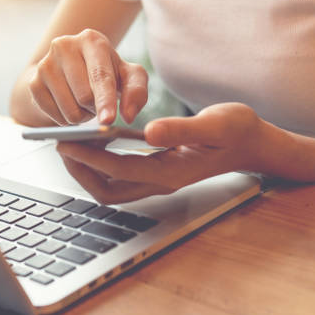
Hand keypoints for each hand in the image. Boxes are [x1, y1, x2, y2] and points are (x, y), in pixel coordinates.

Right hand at [28, 29, 148, 124]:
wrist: (71, 70)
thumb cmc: (106, 72)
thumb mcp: (128, 76)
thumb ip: (136, 92)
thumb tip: (128, 116)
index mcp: (91, 39)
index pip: (100, 76)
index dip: (105, 101)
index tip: (108, 121)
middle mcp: (64, 45)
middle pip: (84, 96)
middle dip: (95, 108)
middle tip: (97, 102)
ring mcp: (45, 64)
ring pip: (68, 109)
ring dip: (82, 116)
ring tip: (83, 103)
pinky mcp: (33, 82)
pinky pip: (53, 115)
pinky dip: (65, 119)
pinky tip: (69, 106)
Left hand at [56, 103, 266, 203]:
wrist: (253, 145)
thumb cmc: (236, 132)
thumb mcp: (216, 124)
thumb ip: (182, 128)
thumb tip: (149, 131)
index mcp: (171, 171)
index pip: (118, 169)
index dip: (89, 157)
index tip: (65, 142)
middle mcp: (160, 182)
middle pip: (107, 190)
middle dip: (80, 171)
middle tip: (61, 145)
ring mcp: (157, 181)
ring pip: (111, 188)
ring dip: (87, 171)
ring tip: (71, 144)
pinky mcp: (156, 174)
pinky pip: (119, 178)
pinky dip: (100, 165)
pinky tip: (95, 142)